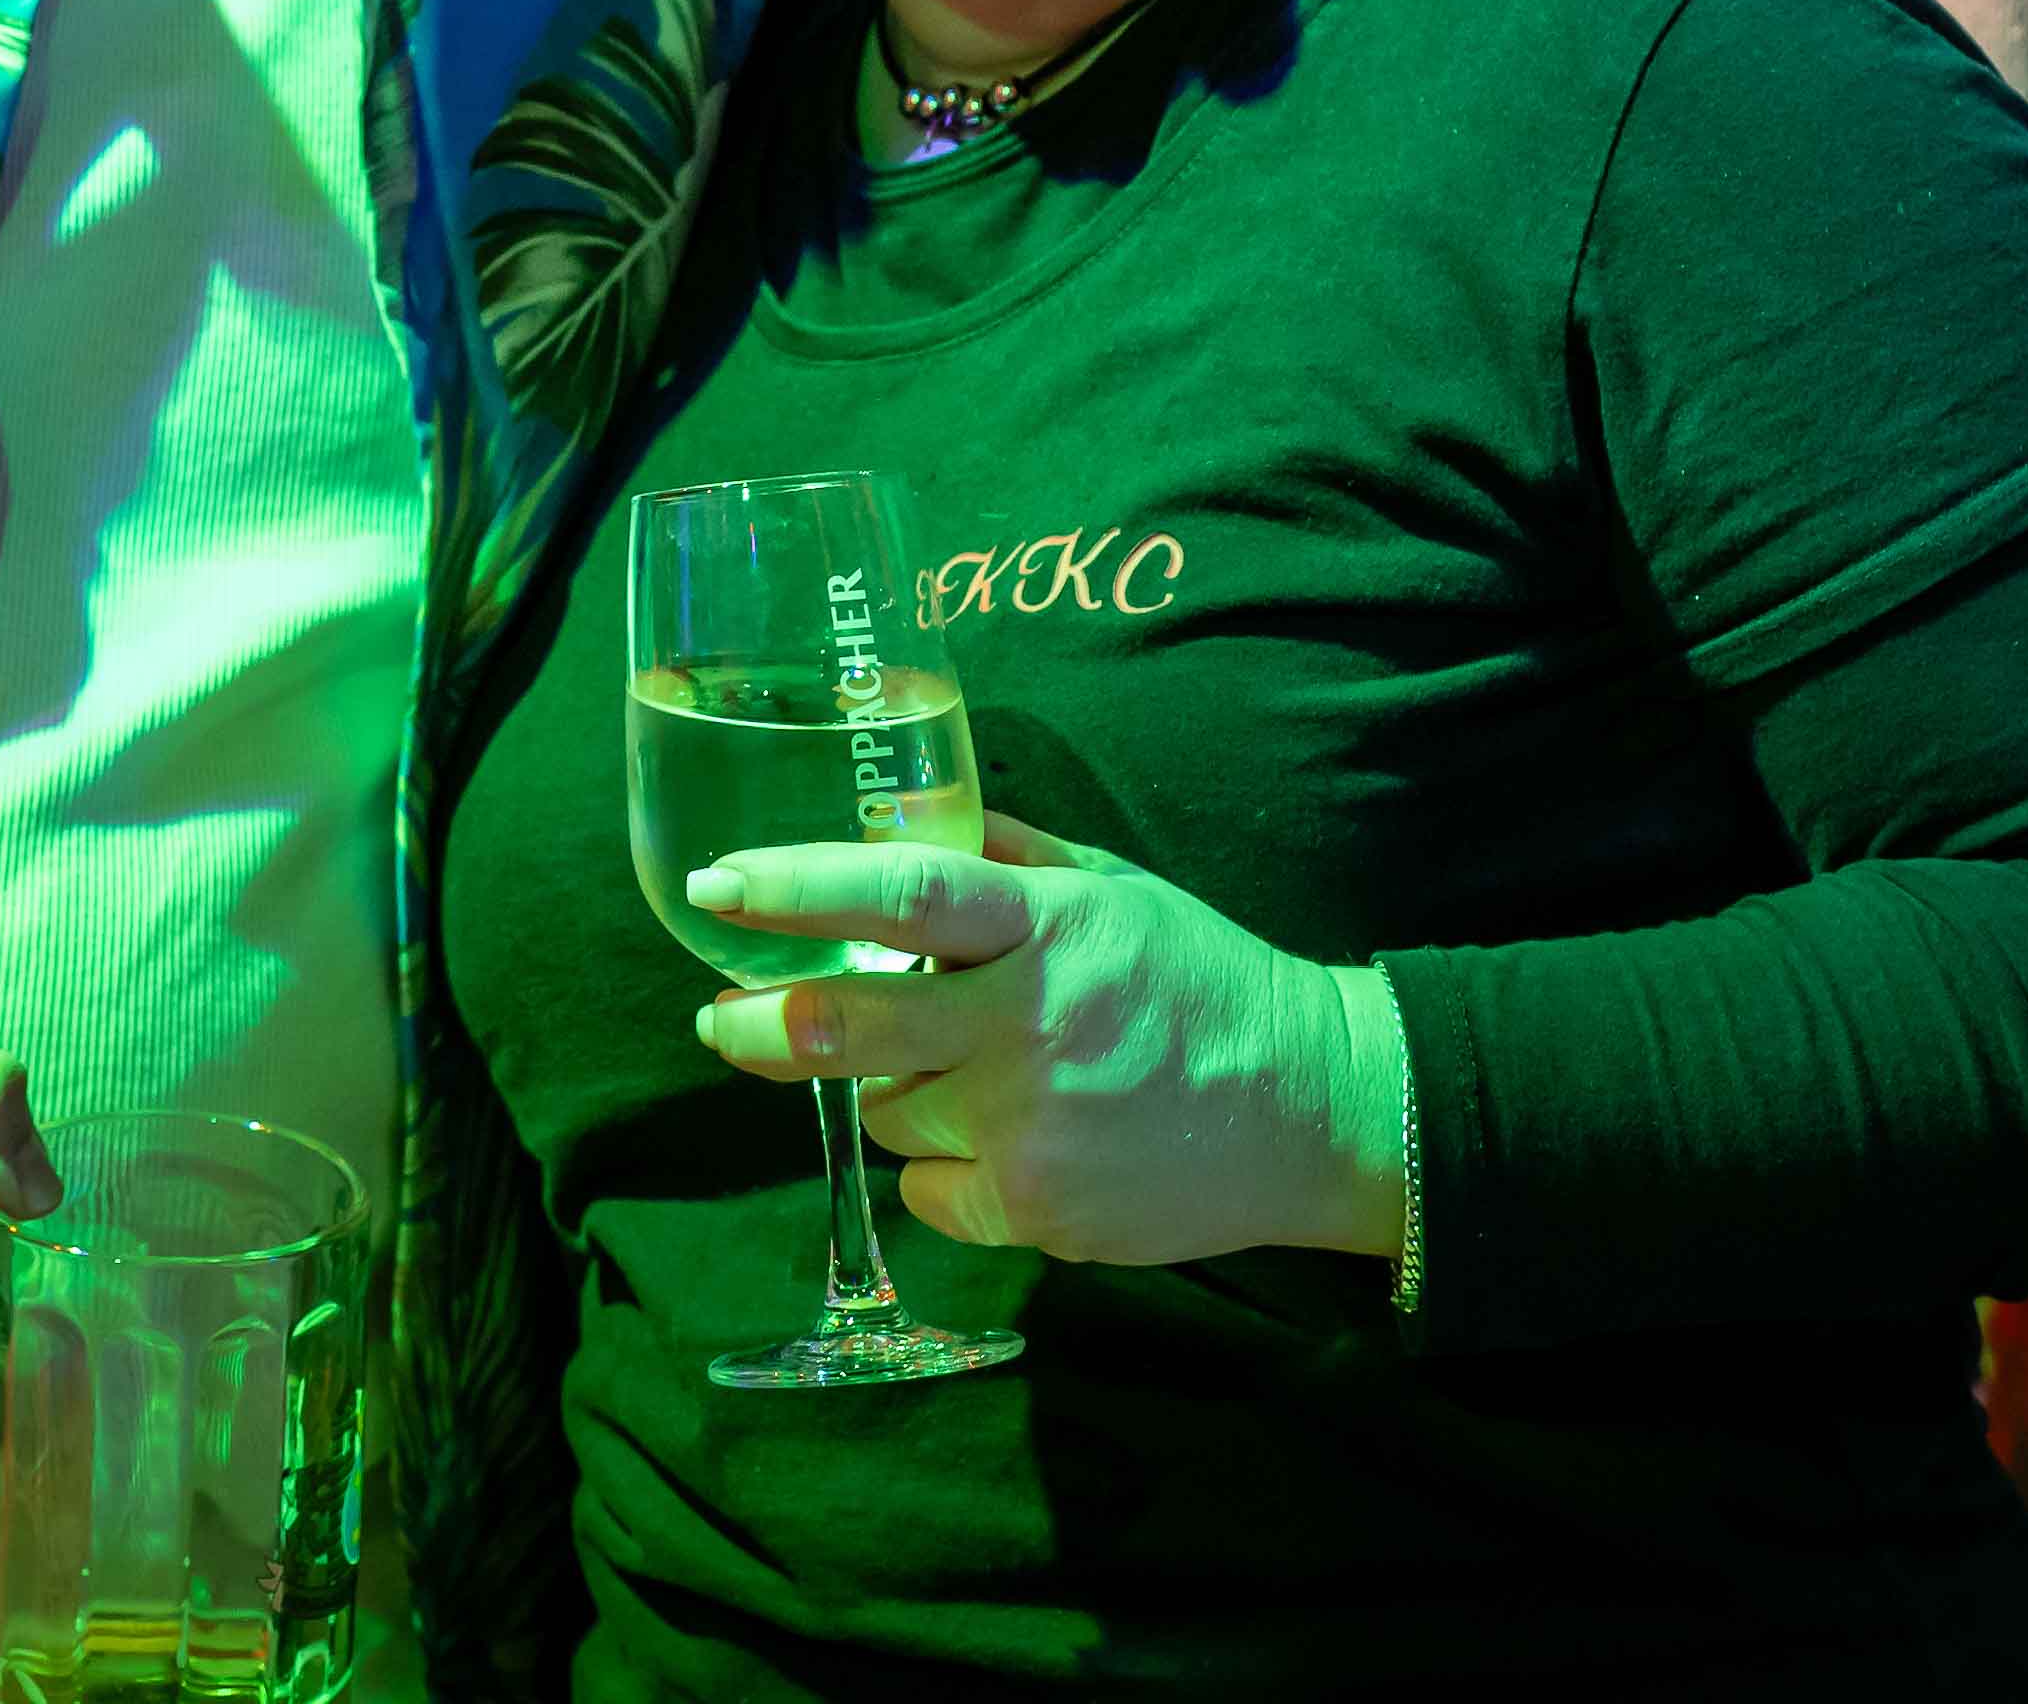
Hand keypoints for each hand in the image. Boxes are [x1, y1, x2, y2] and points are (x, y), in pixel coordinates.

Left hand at [689, 810, 1408, 1271]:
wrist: (1311, 1110)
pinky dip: (943, 1169)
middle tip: (720, 1016)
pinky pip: (926, 1190)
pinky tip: (1012, 1143)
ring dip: (900, 1091)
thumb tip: (899, 817)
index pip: (898, 891)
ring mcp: (1030, 1126)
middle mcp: (1027, 1023)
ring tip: (978, 1077)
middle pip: (847, 1024)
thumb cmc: (1199, 984)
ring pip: (885, 1111)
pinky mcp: (1038, 1210)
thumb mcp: (1111, 888)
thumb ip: (1006, 855)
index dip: (795, 888)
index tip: (715, 886)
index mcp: (1044, 926)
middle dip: (760, 1022)